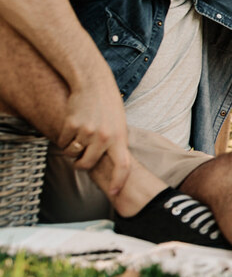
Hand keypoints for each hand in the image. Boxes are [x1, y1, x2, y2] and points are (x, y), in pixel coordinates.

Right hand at [58, 77, 130, 194]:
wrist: (93, 83)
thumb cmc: (108, 105)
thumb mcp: (119, 124)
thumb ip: (115, 143)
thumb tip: (111, 164)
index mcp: (120, 137)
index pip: (123, 166)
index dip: (118, 181)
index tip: (113, 193)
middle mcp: (104, 137)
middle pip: (86, 164)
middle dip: (80, 165)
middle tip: (79, 160)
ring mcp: (87, 131)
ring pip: (72, 154)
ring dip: (70, 150)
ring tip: (77, 138)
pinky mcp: (71, 125)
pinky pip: (63, 142)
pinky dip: (63, 139)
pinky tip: (71, 127)